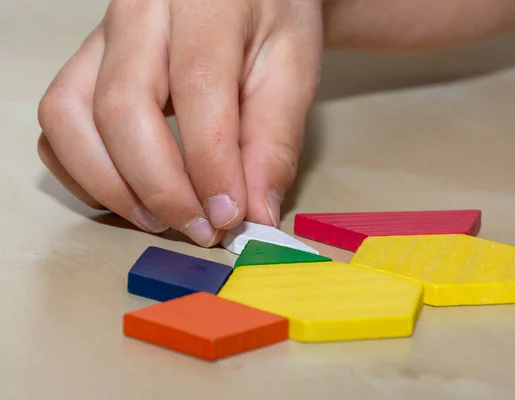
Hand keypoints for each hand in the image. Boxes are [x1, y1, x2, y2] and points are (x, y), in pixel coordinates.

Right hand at [37, 0, 323, 246]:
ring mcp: (100, 38)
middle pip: (121, 108)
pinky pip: (58, 123)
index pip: (198, 90)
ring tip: (162, 219)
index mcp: (203, 5)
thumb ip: (274, 141)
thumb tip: (254, 214)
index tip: (231, 217)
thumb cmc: (269, 20)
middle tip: (201, 229)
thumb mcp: (291, 70)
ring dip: (111, 185)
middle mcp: (138, 13)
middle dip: (160, 187)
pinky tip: (128, 193)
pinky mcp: (85, 64)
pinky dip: (84, 171)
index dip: (211, 166)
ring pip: (69, 117)